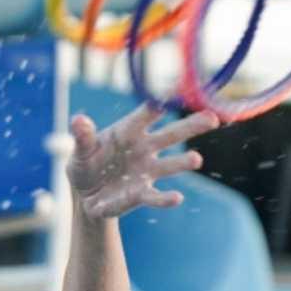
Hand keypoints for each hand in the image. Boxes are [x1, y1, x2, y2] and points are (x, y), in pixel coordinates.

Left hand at [66, 104, 219, 219]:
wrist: (86, 196)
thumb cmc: (85, 164)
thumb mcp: (80, 151)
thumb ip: (83, 137)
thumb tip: (78, 120)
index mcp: (128, 131)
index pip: (148, 113)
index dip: (161, 102)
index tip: (178, 91)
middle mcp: (144, 149)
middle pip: (171, 135)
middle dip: (192, 126)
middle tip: (213, 117)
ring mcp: (146, 172)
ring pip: (169, 166)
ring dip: (182, 163)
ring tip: (196, 160)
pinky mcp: (141, 195)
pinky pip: (154, 196)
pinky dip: (165, 199)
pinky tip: (176, 198)